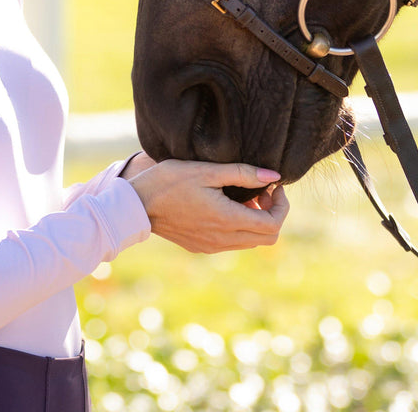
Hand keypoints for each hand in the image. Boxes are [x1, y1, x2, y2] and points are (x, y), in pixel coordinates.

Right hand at [123, 157, 289, 253]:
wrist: (136, 205)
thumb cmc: (170, 181)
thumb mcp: (208, 170)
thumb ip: (244, 174)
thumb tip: (274, 176)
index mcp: (227, 221)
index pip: (273, 226)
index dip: (281, 205)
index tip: (273, 185)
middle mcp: (222, 240)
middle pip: (267, 238)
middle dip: (273, 213)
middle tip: (263, 189)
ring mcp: (212, 247)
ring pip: (251, 241)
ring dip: (257, 220)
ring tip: (246, 194)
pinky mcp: (202, 247)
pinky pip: (233, 242)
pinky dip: (241, 226)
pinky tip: (229, 204)